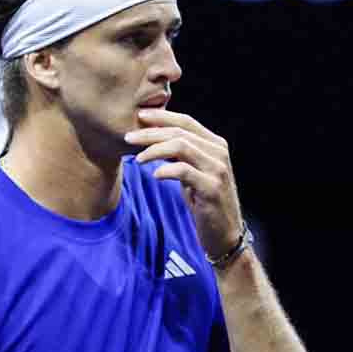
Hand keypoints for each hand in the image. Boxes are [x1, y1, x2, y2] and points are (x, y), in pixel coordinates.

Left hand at [125, 109, 243, 258]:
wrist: (224, 234)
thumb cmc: (204, 202)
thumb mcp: (193, 173)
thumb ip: (181, 154)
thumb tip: (153, 136)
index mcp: (215, 145)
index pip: (186, 122)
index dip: (162, 117)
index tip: (139, 117)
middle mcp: (219, 153)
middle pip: (180, 133)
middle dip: (151, 133)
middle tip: (128, 137)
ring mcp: (217, 170)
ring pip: (181, 147)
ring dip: (154, 150)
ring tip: (137, 159)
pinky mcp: (212, 188)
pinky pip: (184, 171)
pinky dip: (166, 170)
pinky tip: (154, 175)